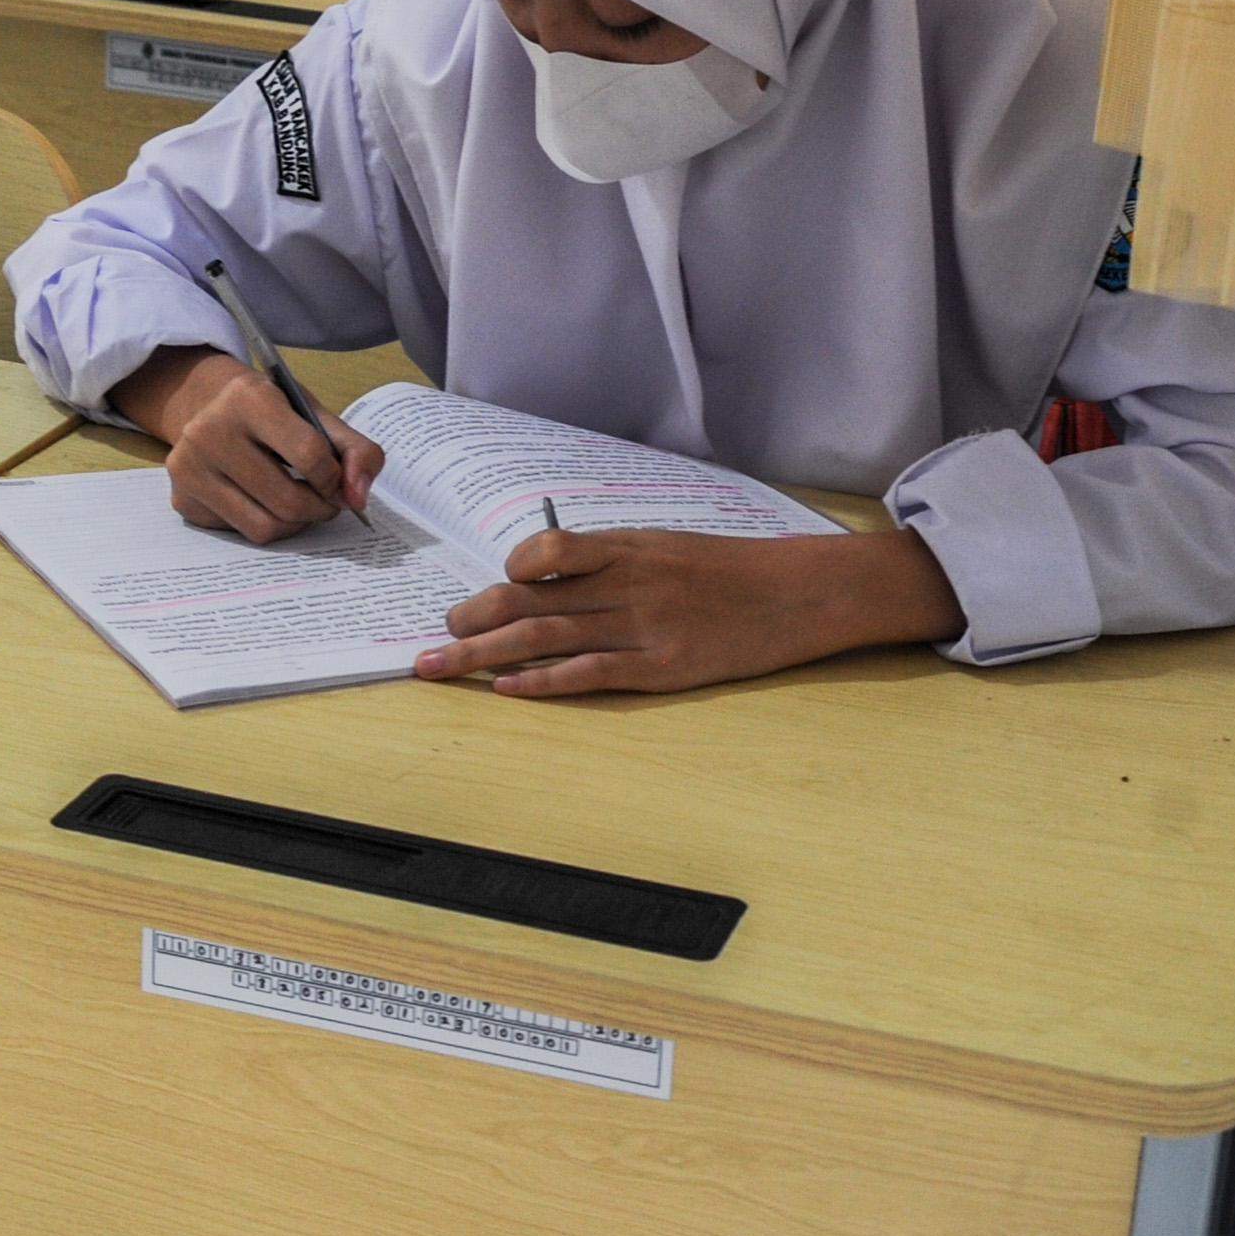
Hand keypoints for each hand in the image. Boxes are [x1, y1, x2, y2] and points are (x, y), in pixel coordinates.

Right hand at [114, 347, 382, 542]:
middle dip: (320, 508)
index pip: (310, 454)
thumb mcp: (312, 413)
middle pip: (288, 500)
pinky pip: (240, 534)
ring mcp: (189, 469)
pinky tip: (263, 501)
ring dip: (296, 524)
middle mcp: (208, 430)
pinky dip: (264, 524)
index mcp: (247, 398)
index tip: (338, 481)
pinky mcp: (182, 500)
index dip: (335, 477)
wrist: (206, 405)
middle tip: (327, 501)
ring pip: (264, 527)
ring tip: (301, 504)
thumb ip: (352, 450)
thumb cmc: (269, 411)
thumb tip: (358, 498)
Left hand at [418, 526, 967, 697]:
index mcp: (627, 545)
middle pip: (531, 600)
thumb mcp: (668, 547)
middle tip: (435, 640)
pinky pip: (591, 673)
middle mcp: (627, 581)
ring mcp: (644, 625)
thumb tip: (549, 576)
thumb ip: (612, 560)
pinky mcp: (663, 666)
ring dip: (486, 654)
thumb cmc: (732, 571)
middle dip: (474, 620)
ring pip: (547, 637)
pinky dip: (543, 682)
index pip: (546, 554)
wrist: (799, 593)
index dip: (503, 576)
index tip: (478, 595)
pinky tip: (508, 690)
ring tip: (443, 667)